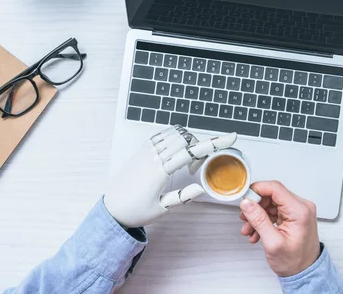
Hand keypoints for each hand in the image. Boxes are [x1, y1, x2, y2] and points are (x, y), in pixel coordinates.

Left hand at [104, 125, 236, 227]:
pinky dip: (175, 138)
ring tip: (184, 163)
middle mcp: (153, 156)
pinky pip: (163, 134)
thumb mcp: (161, 209)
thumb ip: (182, 196)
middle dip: (199, 146)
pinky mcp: (142, 149)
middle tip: (195, 168)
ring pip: (175, 133)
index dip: (214, 142)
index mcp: (160, 171)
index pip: (192, 150)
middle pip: (186, 137)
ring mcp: (146, 150)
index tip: (231, 137)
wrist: (111, 209)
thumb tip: (201, 187)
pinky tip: (174, 154)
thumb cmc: (136, 211)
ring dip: (187, 141)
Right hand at [239, 181, 320, 276]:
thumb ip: (259, 220)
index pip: (275, 188)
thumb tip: (247, 203)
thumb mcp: (273, 243)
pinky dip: (263, 219)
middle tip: (245, 218)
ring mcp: (298, 211)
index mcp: (300, 211)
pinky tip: (257, 232)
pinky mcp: (293, 216)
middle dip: (255, 207)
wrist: (305, 273)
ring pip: (271, 204)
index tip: (244, 199)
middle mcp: (301, 207)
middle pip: (272, 195)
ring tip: (249, 229)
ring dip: (257, 215)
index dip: (257, 190)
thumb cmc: (295, 262)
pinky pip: (274, 211)